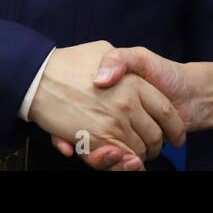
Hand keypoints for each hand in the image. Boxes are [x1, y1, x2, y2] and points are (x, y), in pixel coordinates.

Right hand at [28, 41, 184, 170]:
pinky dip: (118, 163)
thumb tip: (129, 79)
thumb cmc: (70, 62)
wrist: (37, 76)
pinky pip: (116, 159)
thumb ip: (122, 61)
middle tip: (149, 149)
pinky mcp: (94, 140)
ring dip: (136, 158)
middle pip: (154, 137)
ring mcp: (111, 123)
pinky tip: (115, 156)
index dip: (174, 127)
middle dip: (154, 147)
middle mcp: (127, 104)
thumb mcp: (104, 49)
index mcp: (134, 83)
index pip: (166, 111)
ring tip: (132, 156)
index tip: (175, 136)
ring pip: (136, 152)